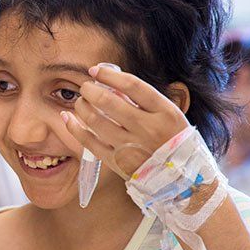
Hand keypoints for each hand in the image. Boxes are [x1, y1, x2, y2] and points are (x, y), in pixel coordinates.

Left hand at [62, 64, 188, 178]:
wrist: (180, 179)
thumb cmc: (172, 141)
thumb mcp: (169, 116)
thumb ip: (145, 100)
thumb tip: (113, 83)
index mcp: (165, 113)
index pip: (133, 86)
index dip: (110, 75)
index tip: (96, 71)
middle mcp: (148, 128)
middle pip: (108, 101)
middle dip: (90, 89)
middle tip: (86, 87)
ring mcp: (131, 146)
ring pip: (95, 120)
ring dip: (82, 106)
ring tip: (81, 102)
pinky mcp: (116, 162)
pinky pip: (88, 141)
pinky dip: (74, 127)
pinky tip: (68, 117)